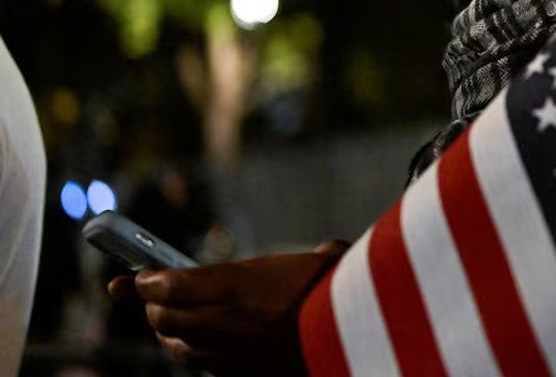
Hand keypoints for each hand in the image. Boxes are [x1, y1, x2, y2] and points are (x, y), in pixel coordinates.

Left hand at [108, 240, 348, 375]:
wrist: (357, 341)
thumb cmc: (340, 293)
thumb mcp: (324, 259)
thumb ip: (308, 254)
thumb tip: (328, 250)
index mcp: (238, 286)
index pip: (168, 286)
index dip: (146, 281)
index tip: (140, 275)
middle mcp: (227, 322)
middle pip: (165, 318)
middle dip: (153, 305)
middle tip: (152, 293)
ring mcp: (233, 355)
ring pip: (179, 348)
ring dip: (170, 332)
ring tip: (172, 318)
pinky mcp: (243, 376)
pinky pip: (205, 367)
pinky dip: (196, 353)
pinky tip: (203, 343)